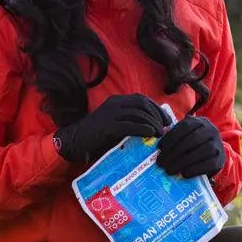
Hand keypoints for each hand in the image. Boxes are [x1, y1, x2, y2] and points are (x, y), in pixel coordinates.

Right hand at [53, 94, 168, 163]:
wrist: (76, 141)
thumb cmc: (97, 136)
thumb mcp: (115, 123)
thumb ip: (129, 121)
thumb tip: (153, 127)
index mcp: (116, 101)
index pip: (141, 99)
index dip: (156, 108)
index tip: (166, 120)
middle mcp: (114, 104)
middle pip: (142, 104)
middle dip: (157, 115)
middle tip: (166, 127)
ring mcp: (110, 114)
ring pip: (138, 114)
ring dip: (152, 123)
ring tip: (160, 133)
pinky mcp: (107, 126)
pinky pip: (129, 125)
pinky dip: (142, 128)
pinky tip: (150, 134)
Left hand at [156, 116, 224, 178]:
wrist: (213, 155)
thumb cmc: (193, 145)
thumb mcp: (185, 136)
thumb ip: (174, 137)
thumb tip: (158, 148)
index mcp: (200, 122)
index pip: (185, 127)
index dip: (171, 137)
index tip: (160, 148)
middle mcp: (211, 130)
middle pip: (192, 140)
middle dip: (174, 152)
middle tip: (161, 162)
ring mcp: (218, 144)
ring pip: (200, 152)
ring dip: (183, 161)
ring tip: (169, 170)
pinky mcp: (220, 159)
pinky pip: (208, 164)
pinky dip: (195, 169)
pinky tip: (184, 173)